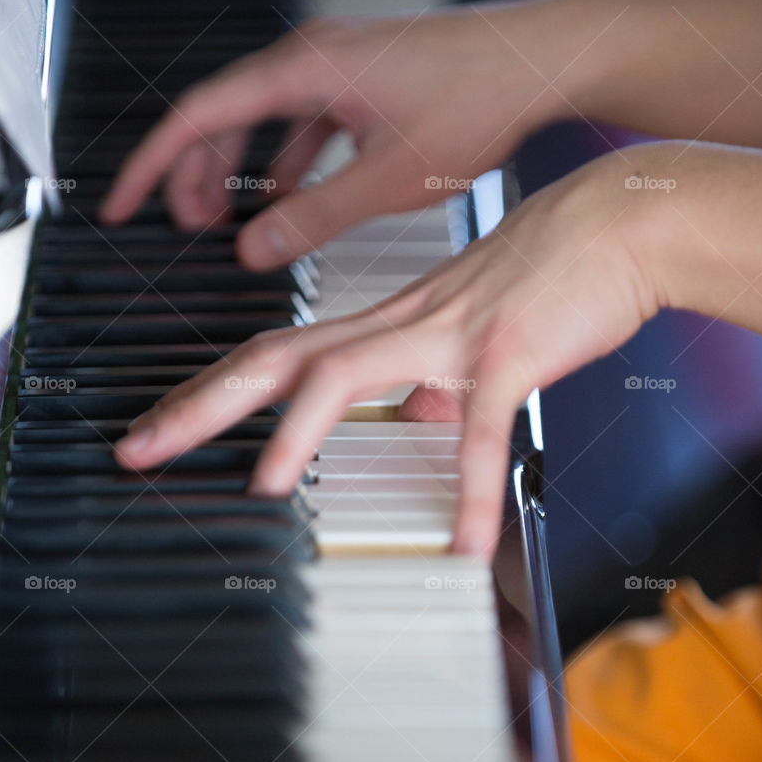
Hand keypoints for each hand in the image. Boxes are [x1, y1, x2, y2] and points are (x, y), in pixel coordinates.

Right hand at [99, 0, 585, 266]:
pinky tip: (290, 198)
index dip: (153, 166)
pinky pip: (303, 122)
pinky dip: (286, 161)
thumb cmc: (475, 102)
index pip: (197, 115)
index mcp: (303, 70)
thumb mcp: (383, 180)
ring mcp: (340, 66)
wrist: (538, 63)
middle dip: (194, 173)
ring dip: (240, 169)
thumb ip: (311, 219)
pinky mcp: (366, 80)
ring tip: (230, 221)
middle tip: (183, 226)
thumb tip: (253, 248)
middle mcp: (313, 57)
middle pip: (223, 115)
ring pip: (263, 119)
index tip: (123, 204)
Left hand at [113, 150, 658, 555]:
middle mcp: (400, 322)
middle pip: (276, 357)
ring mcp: (448, 333)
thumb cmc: (555, 268)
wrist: (622, 218)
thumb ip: (441, 374)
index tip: (164, 423)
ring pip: (344, 372)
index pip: (278, 354)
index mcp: (389, 321)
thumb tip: (426, 416)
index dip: (212, 390)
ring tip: (262, 488)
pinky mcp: (507, 353)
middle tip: (139, 447)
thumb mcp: (477, 328)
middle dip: (199, 403)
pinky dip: (468, 491)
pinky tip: (461, 543)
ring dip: (294, 431)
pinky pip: (477, 430)